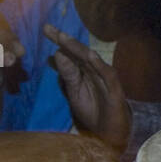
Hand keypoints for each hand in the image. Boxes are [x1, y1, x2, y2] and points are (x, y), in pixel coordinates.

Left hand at [45, 24, 130, 151]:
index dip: (59, 41)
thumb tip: (55, 55)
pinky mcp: (115, 89)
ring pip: (91, 60)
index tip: (45, 28)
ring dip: (78, 49)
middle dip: (64, 40)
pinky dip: (99, 65)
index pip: (70, 53)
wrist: (110, 133)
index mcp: (84, 71)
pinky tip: (90, 56)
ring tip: (64, 38)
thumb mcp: (75, 93)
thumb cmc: (93, 111)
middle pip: (79, 52)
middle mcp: (94, 70)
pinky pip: (108, 75)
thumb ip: (67, 75)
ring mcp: (105, 78)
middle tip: (49, 28)